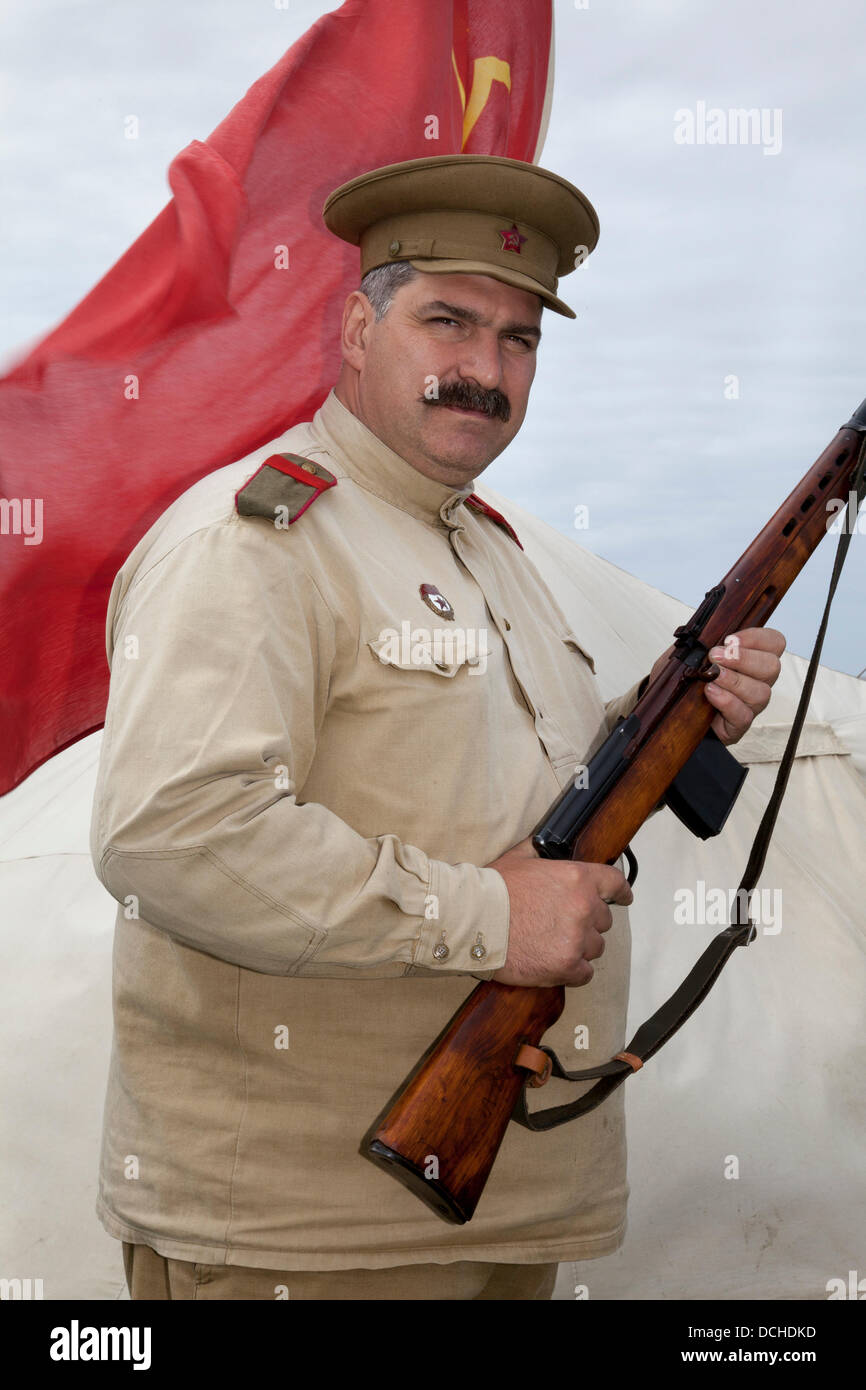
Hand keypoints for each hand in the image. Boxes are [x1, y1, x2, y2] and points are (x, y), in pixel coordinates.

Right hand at [486, 836, 632, 987]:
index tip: (624, 898)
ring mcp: (577, 938)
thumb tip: (544, 845)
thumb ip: (540, 853)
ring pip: (595, 947)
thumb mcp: (519, 858)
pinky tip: (555, 964)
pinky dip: (573, 971)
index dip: (621, 892)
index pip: (614, 883)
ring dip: (579, 947)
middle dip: (587, 922)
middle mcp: (584, 907)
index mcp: (577, 878)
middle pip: (603, 920)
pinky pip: (585, 973)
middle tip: (562, 925)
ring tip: (552, 945)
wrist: (475, 920)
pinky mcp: (566, 965)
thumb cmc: (493, 890)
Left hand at [649, 627, 785, 746]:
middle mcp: (758, 681)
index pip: (774, 642)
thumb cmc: (688, 680)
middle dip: (744, 659)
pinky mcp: (738, 725)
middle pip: (771, 667)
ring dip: (734, 680)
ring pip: (760, 692)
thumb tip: (706, 632)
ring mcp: (751, 705)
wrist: (674, 711)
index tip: (730, 639)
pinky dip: (727, 702)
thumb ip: (702, 642)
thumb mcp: (691, 655)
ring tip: (712, 675)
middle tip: (716, 656)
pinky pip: (743, 715)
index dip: (757, 638)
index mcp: (753, 659)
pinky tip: (711, 692)